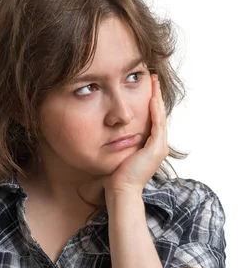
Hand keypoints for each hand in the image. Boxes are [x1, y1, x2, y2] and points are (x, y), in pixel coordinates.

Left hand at [102, 74, 168, 196]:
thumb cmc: (116, 175)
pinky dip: (154, 110)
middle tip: (153, 77)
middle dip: (155, 94)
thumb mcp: (118, 153)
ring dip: (156, 97)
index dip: (150, 101)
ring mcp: (160, 147)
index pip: (153, 118)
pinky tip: (150, 98)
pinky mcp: (157, 149)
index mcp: (150, 146)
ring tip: (153, 81)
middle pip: (159, 114)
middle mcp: (159, 145)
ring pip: (160, 116)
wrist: (121, 190)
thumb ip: (118, 141)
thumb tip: (107, 130)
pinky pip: (157, 124)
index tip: (146, 86)